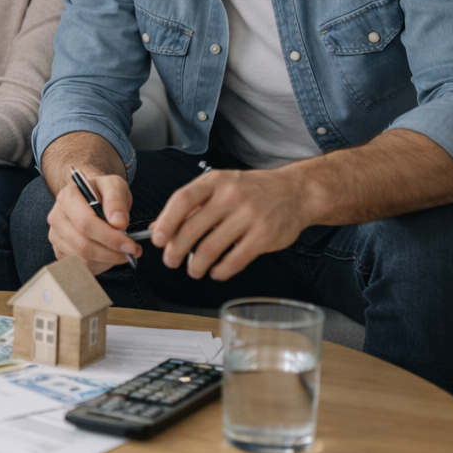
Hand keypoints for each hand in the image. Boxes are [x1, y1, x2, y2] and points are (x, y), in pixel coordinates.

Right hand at [44, 169, 141, 275]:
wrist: (89, 196)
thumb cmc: (101, 191)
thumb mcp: (114, 185)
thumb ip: (116, 200)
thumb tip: (119, 222)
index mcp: (67, 198)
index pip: (86, 224)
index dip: (110, 238)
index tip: (130, 244)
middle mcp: (56, 217)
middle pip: (83, 245)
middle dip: (111, 253)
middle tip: (132, 252)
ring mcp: (56, 236)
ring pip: (82, 259)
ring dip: (107, 260)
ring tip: (123, 252)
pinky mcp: (60, 250)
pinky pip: (80, 266)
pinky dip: (100, 265)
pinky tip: (109, 255)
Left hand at [150, 168, 306, 279]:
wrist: (295, 192)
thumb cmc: (250, 190)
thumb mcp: (218, 187)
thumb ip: (189, 207)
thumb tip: (157, 229)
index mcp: (215, 181)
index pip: (183, 200)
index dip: (166, 222)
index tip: (158, 240)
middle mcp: (231, 196)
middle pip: (193, 228)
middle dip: (176, 250)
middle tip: (170, 261)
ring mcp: (249, 216)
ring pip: (211, 248)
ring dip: (196, 265)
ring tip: (193, 270)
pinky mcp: (264, 236)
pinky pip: (235, 260)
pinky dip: (221, 270)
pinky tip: (216, 271)